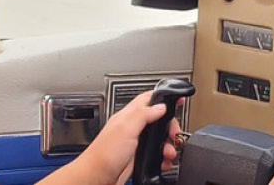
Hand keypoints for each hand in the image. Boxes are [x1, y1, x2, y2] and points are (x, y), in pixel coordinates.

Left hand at [57, 91, 180, 184]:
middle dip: (169, 126)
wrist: (96, 178)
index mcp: (128, 116)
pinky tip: (163, 161)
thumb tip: (160, 106)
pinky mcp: (137, 157)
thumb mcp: (125, 128)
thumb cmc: (104, 155)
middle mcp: (132, 128)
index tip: (177, 99)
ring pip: (158, 138)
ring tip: (168, 152)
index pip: (147, 99)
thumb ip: (143, 114)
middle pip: (158, 119)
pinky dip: (163, 158)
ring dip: (167, 144)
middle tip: (172, 134)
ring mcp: (135, 143)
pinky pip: (155, 154)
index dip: (163, 97)